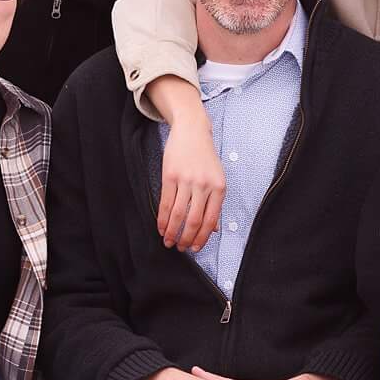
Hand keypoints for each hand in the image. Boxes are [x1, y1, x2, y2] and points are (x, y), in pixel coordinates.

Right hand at [152, 82, 224, 251]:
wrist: (192, 130)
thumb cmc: (205, 157)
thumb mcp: (217, 178)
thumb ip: (215, 203)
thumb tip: (214, 229)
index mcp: (219, 187)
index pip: (211, 220)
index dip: (202, 238)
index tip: (195, 248)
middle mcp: (204, 185)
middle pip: (194, 220)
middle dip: (186, 238)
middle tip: (181, 248)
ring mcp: (186, 180)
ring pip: (177, 214)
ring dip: (172, 232)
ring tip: (169, 241)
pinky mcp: (170, 176)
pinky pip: (165, 202)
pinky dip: (162, 218)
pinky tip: (160, 227)